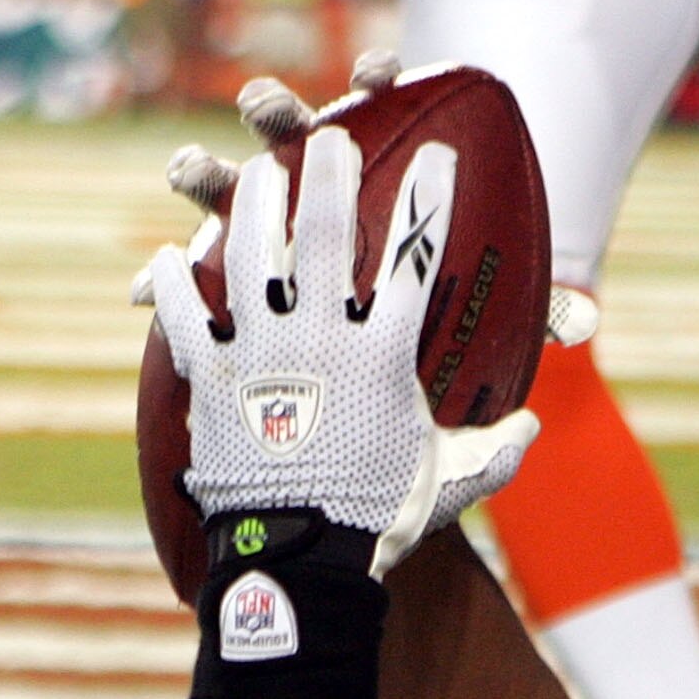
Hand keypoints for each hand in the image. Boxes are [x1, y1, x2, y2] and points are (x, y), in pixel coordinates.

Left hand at [138, 84, 542, 576]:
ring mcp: (258, 352)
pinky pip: (183, 316)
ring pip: (251, 254)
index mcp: (382, 355)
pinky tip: (168, 258)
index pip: (415, 257)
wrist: (295, 562)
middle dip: (332, 172)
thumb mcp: (446, 482)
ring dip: (251, 203)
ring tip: (255, 170)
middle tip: (335, 137)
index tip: (439, 154)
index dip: (430, 199)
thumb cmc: (373, 520)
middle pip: (327, 232)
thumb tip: (531, 430)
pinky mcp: (207, 377)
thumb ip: (492, 450)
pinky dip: (173, 285)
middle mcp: (319, 338)